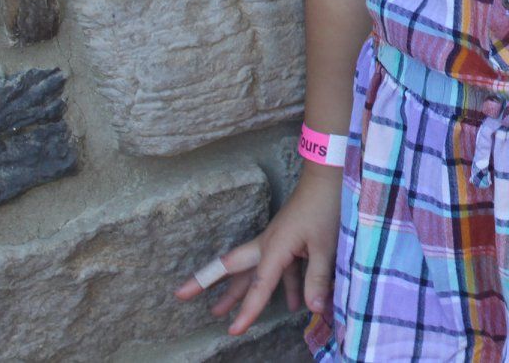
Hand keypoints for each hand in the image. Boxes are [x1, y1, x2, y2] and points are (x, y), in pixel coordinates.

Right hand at [174, 168, 343, 334]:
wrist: (328, 178)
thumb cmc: (326, 208)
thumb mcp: (325, 245)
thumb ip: (317, 278)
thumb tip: (314, 308)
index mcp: (274, 248)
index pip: (258, 286)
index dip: (247, 311)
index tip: (233, 331)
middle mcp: (268, 245)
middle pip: (232, 267)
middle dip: (206, 281)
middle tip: (180, 295)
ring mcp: (276, 241)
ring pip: (251, 269)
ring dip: (237, 290)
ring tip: (217, 310)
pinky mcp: (289, 240)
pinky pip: (280, 267)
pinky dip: (284, 285)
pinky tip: (293, 304)